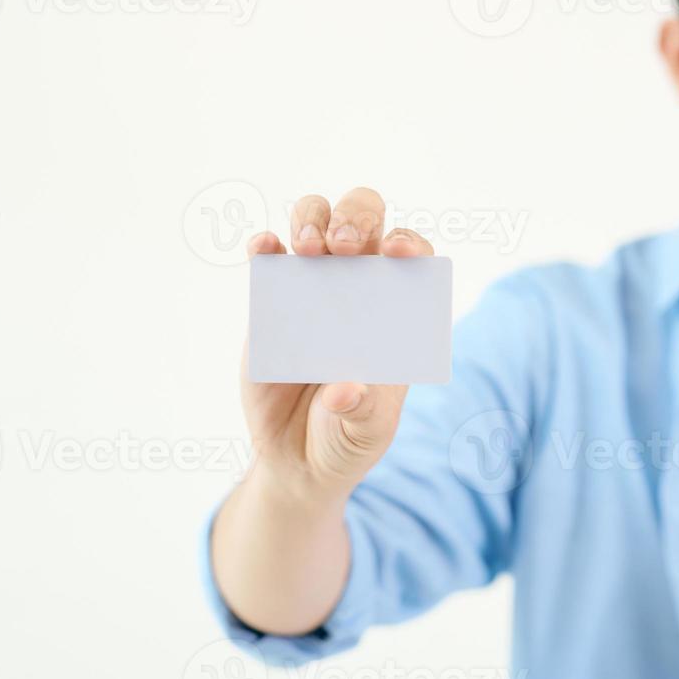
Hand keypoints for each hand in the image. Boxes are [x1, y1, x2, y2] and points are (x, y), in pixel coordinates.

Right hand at [238, 186, 433, 500]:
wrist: (297, 460)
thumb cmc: (348, 437)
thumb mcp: (367, 431)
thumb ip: (364, 410)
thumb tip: (343, 389)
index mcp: (399, 309)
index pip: (415, 256)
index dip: (409, 243)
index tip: (397, 252)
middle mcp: (360, 286)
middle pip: (364, 220)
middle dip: (357, 217)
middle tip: (343, 247)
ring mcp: (315, 288)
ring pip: (316, 221)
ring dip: (312, 218)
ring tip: (308, 249)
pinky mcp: (271, 301)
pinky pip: (267, 257)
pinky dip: (264, 244)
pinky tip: (264, 248)